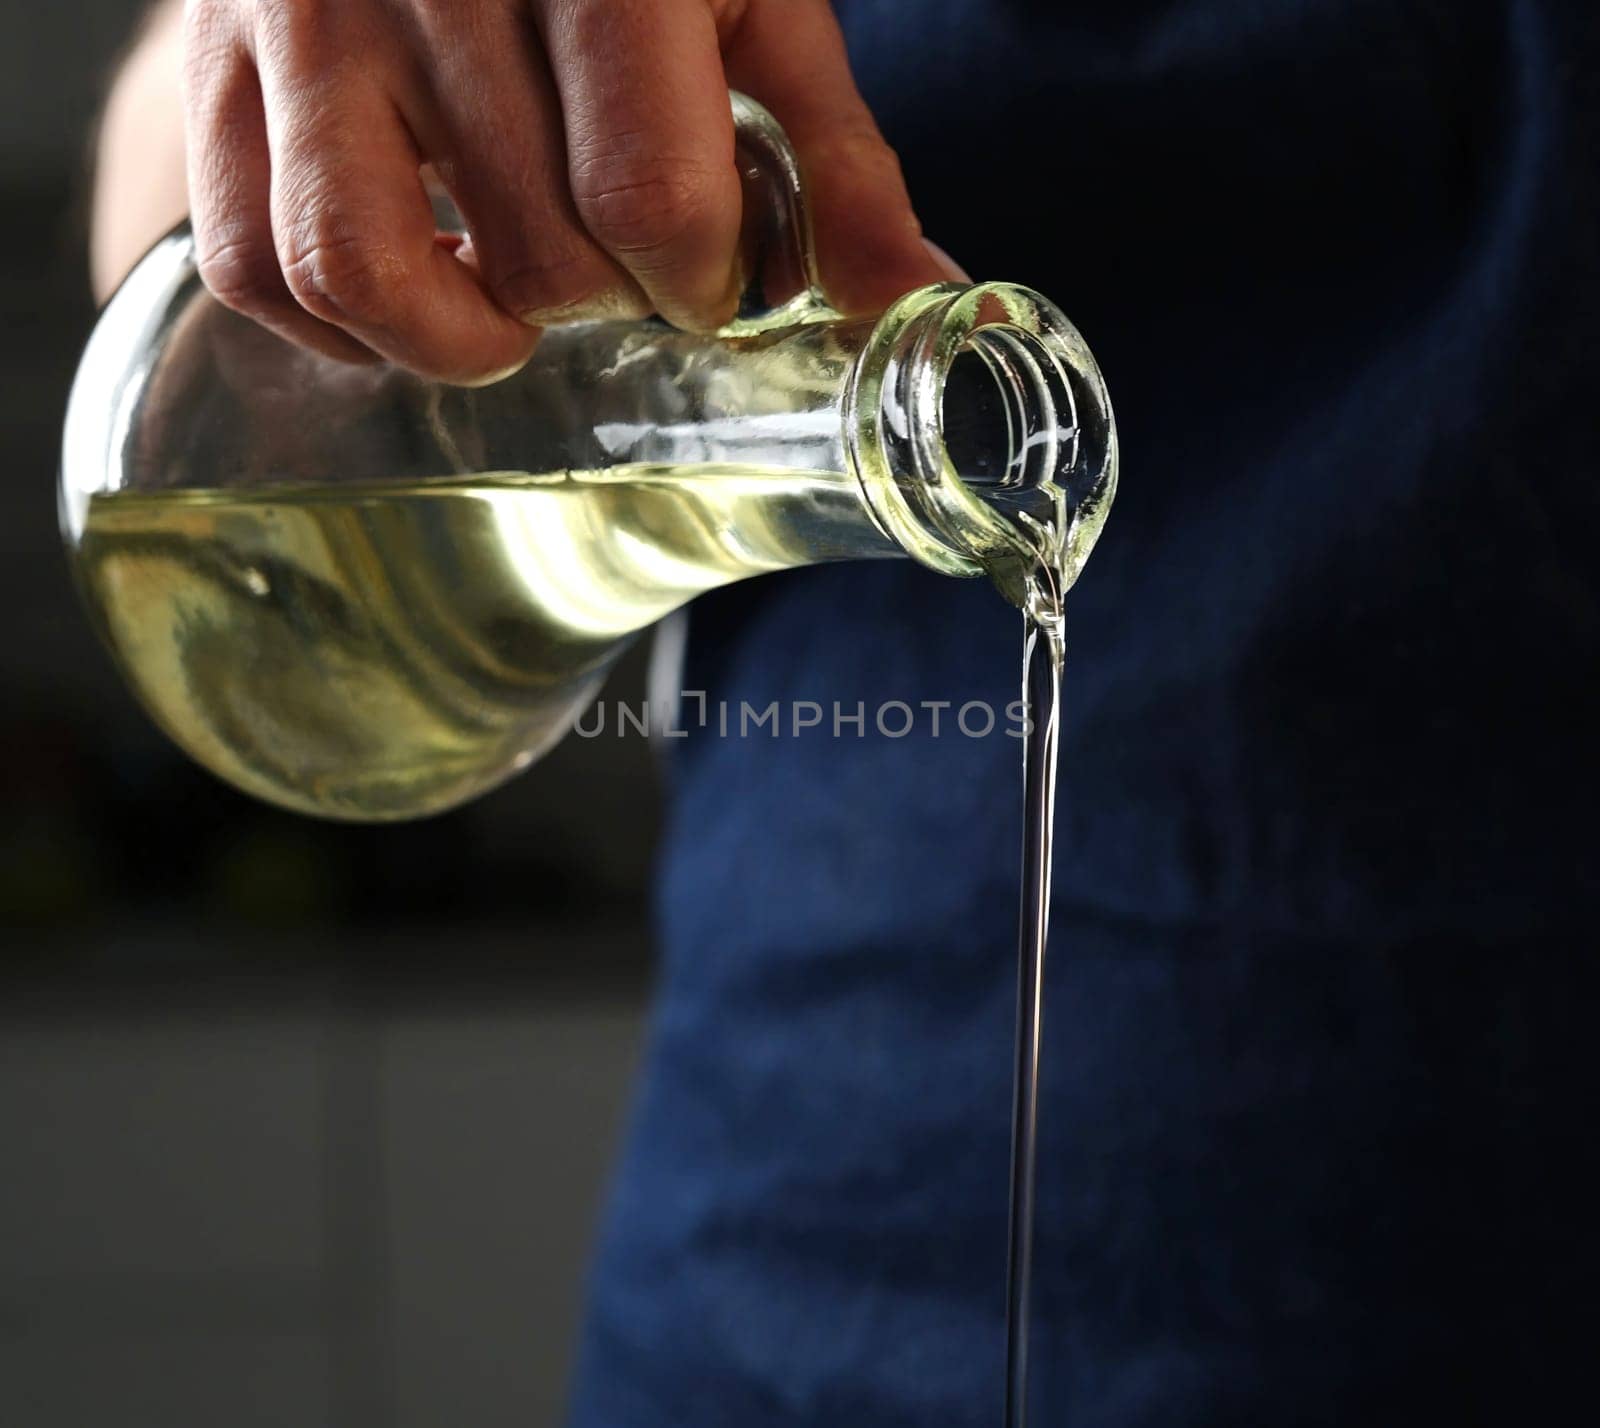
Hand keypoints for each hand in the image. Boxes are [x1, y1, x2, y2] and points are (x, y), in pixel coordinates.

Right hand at [182, 0, 947, 382]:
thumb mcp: (759, 3)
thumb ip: (837, 159)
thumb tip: (915, 300)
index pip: (648, 200)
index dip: (700, 279)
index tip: (711, 270)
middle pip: (533, 254)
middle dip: (605, 298)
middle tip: (624, 262)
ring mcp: (305, 21)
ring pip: (362, 271)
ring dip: (463, 340)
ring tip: (519, 313)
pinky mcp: (223, 69)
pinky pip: (255, 261)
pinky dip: (339, 328)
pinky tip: (418, 298)